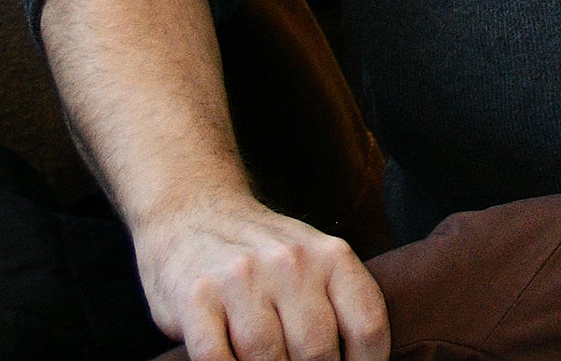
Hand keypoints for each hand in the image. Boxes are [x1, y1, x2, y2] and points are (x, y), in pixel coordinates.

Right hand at [132, 192, 387, 360]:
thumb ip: (338, 304)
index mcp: (331, 255)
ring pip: (266, 358)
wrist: (193, 214)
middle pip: (317, 349)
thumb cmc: (265, 257)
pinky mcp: (197, 297)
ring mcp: (241, 279)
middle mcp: (290, 262)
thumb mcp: (315, 261)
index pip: (366, 325)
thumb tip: (356, 359)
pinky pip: (216, 358)